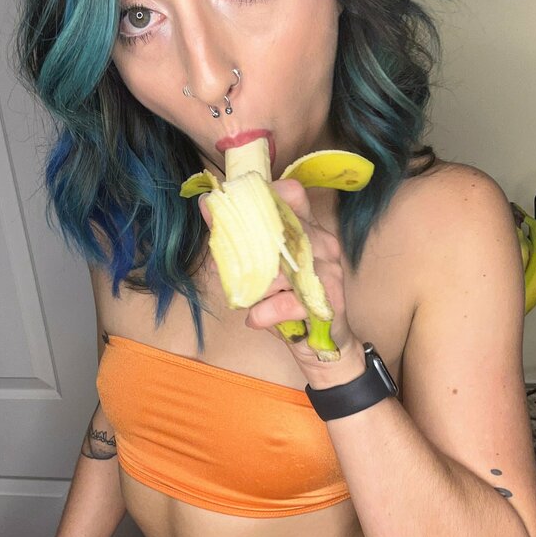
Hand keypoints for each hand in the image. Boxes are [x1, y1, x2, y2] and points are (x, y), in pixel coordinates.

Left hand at [199, 178, 360, 377]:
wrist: (318, 343)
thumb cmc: (286, 299)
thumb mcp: (258, 266)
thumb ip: (236, 237)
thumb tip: (206, 205)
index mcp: (307, 226)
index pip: (292, 193)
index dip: (264, 196)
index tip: (234, 208)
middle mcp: (322, 241)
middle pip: (279, 230)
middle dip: (246, 251)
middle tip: (225, 266)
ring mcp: (328, 268)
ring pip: (279, 268)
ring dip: (255, 287)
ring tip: (249, 299)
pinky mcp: (327, 298)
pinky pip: (286, 301)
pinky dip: (264, 313)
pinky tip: (256, 318)